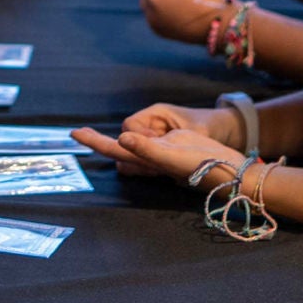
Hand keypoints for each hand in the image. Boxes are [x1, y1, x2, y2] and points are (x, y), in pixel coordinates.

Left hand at [72, 119, 245, 183]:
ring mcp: (161, 155)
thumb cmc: (202, 166)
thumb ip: (146, 149)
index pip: (114, 147)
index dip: (93, 141)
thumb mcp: (172, 156)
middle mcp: (150, 159)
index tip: (73, 132)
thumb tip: (121, 138)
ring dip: (113, 142)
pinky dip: (136, 138)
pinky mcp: (174, 148)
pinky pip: (148, 143)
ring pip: (130, 147)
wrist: (230, 171)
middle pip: (117, 148)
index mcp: (146, 160)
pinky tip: (132, 136)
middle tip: (77, 132)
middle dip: (98, 141)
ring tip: (95, 136)